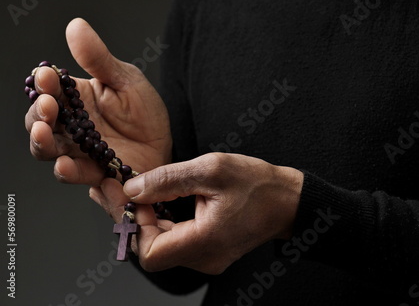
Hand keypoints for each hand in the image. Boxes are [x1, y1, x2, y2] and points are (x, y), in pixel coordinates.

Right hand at [25, 18, 170, 185]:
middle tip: (47, 106)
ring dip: (42, 144)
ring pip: (50, 151)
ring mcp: (80, 152)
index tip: (48, 76)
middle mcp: (71, 127)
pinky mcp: (94, 173)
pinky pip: (78, 175)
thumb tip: (76, 26)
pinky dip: (70, 172)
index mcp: (76, 100)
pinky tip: (67, 166)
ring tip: (44, 134)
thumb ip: (99, 60)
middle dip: (38, 115)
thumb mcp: (126, 80)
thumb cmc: (145, 112)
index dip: (45, 84)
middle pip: (40, 123)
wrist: (166, 144)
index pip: (50, 90)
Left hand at [89, 153, 303, 273]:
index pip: (150, 252)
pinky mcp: (208, 252)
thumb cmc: (258, 185)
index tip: (134, 197)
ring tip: (137, 193)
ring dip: (146, 220)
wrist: (287, 201)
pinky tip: (158, 202)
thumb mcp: (212, 169)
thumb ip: (168, 179)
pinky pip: (175, 242)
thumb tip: (132, 189)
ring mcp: (206, 258)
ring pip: (161, 247)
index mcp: (206, 241)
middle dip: (133, 220)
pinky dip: (161, 223)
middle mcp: (204, 258)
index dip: (135, 225)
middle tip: (122, 190)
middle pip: (151, 251)